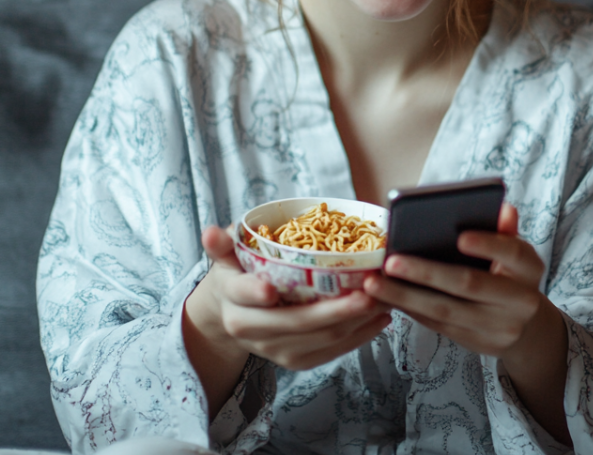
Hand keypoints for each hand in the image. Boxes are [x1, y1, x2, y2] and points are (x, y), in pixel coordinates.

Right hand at [182, 225, 391, 410]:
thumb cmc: (237, 274)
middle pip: (296, 323)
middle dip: (335, 311)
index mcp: (234, 300)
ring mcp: (273, 350)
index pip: (245, 296)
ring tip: (383, 301)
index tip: (272, 287)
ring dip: (355, 324)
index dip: (256, 292)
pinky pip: (329, 353)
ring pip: (320, 341)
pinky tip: (378, 320)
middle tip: (368, 292)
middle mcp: (252, 331)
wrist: (230, 315)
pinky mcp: (293, 360)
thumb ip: (222, 244)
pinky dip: (357, 338)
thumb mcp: (226, 256)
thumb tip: (210, 232)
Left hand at [363, 203, 570, 442]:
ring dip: (406, 296)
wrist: (526, 328)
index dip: (489, 245)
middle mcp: (520, 302)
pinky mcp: (476, 343)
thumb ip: (504, 232)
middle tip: (391, 261)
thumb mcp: (515, 254)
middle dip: (427, 273)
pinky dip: (410, 309)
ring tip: (375, 283)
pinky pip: (438, 324)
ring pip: (446, 311)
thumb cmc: (511, 276)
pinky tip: (387, 297)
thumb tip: (502, 207)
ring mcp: (498, 328)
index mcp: (530, 270)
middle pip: (469, 285)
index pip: (513, 253)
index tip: (461, 237)